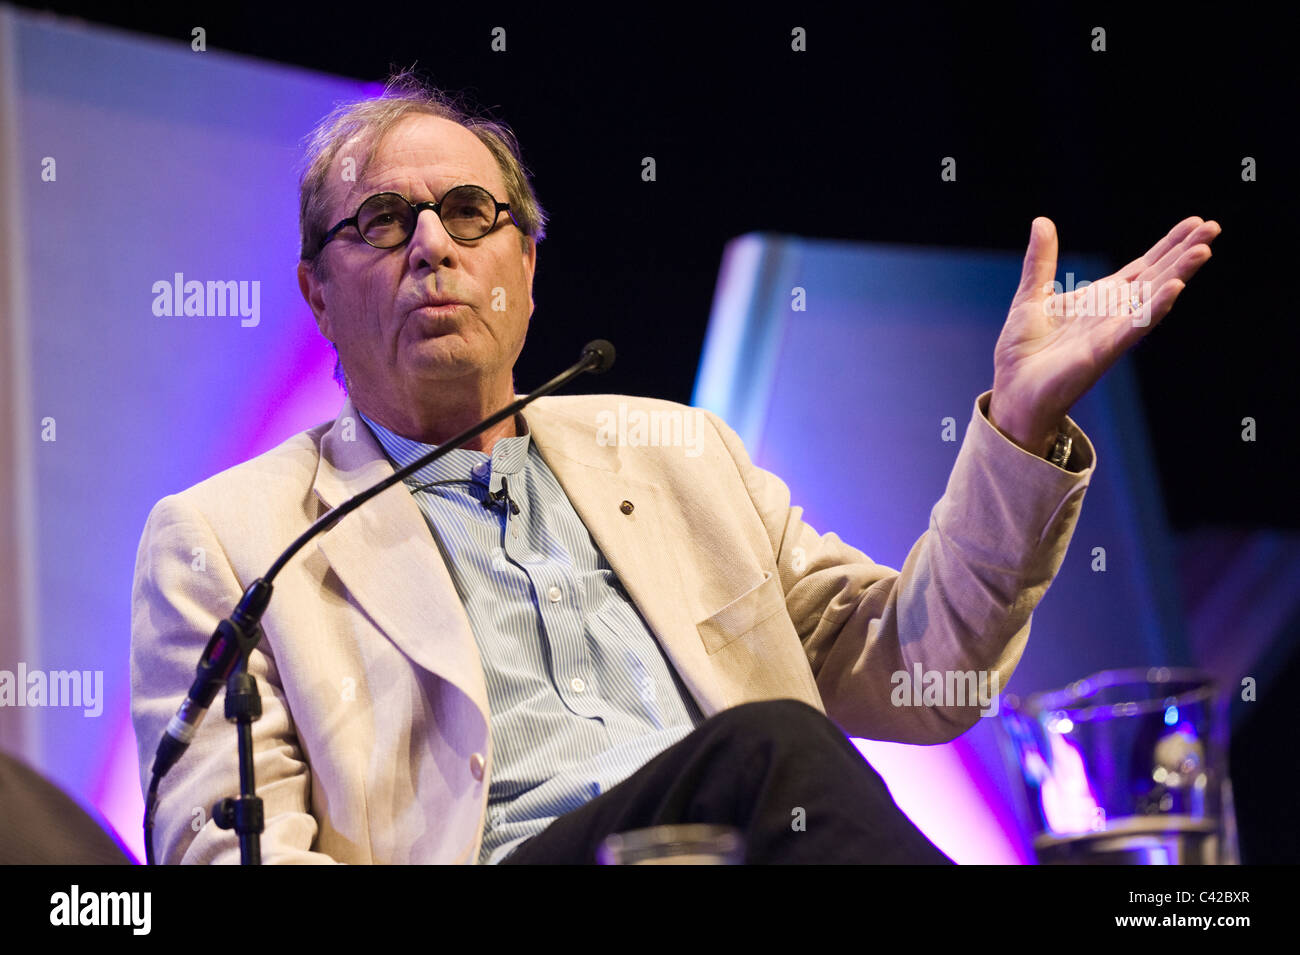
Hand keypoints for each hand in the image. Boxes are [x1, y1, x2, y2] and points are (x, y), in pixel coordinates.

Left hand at [988, 215, 1220, 454]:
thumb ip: (1041, 260)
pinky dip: (1153, 308)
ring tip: (1203, 250)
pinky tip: (1175, 289)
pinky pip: (1133, 327)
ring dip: (1178, 274)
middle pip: (1155, 277)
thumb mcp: (1031, 295)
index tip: (1195, 221)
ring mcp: (1111, 332)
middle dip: (1183, 253)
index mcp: (1099, 299)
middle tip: (1214, 226)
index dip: (1167, 245)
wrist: (1013, 390)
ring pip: (1152, 298)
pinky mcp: (1102, 352)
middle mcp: (1112, 313)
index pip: (1141, 267)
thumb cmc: (1023, 350)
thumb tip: (1041, 221)